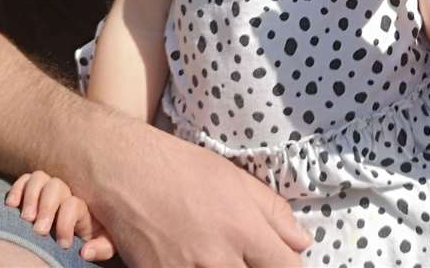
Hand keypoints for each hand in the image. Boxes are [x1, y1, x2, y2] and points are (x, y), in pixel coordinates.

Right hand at [6, 170, 116, 260]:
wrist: (86, 232)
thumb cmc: (95, 238)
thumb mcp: (105, 245)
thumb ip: (101, 247)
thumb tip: (86, 251)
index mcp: (84, 205)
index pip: (72, 205)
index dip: (66, 223)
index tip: (63, 244)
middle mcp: (66, 192)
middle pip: (55, 186)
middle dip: (46, 208)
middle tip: (39, 230)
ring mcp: (49, 190)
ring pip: (39, 179)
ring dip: (30, 197)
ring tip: (26, 219)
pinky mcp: (33, 191)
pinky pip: (25, 180)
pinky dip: (17, 188)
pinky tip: (12, 204)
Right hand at [94, 125, 310, 266]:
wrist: (127, 172)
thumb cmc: (185, 170)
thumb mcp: (237, 180)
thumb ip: (273, 213)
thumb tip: (301, 243)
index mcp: (244, 230)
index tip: (282, 262)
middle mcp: (218, 258)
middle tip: (248, 258)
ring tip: (221, 258)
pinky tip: (197, 262)